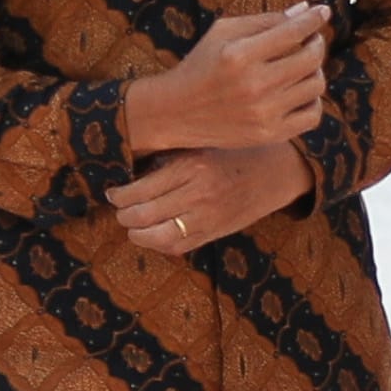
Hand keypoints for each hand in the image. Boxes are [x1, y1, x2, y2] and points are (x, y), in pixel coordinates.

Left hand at [107, 139, 303, 256]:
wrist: (277, 171)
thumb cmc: (234, 152)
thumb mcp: (200, 144)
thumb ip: (169, 157)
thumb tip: (129, 172)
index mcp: (192, 166)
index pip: (139, 190)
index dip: (118, 196)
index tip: (113, 193)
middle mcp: (198, 194)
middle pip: (142, 216)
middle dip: (123, 215)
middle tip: (120, 209)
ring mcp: (208, 218)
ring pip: (156, 237)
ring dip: (136, 234)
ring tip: (132, 225)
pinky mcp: (215, 233)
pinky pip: (177, 247)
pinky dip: (158, 244)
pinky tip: (153, 234)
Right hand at [121, 2, 327, 156]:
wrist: (176, 112)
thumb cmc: (201, 65)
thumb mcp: (223, 32)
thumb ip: (264, 20)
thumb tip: (305, 10)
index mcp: (240, 54)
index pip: (293, 32)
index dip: (314, 19)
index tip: (322, 12)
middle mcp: (254, 84)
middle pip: (311, 58)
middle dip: (316, 43)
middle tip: (310, 40)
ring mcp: (264, 113)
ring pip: (316, 85)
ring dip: (315, 70)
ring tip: (301, 66)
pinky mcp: (269, 135)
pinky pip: (313, 116)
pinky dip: (313, 100)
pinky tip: (299, 92)